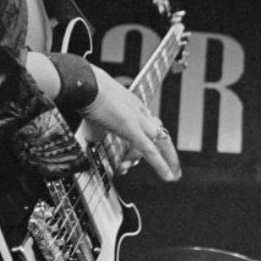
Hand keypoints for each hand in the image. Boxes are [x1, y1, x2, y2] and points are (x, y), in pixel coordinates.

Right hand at [81, 65, 180, 180]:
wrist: (85, 83)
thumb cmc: (86, 90)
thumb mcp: (97, 105)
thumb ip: (98, 117)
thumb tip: (90, 122)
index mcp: (133, 104)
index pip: (149, 124)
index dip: (151, 139)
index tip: (147, 152)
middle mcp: (139, 111)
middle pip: (159, 133)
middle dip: (169, 152)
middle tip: (176, 168)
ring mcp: (137, 120)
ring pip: (159, 143)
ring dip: (164, 162)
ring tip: (170, 176)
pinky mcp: (131, 129)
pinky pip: (149, 150)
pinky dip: (160, 164)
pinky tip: (168, 176)